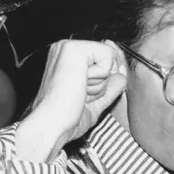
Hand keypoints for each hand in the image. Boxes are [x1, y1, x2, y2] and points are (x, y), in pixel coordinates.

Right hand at [16, 40, 126, 161]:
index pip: (103, 58)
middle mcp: (66, 49)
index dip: (106, 80)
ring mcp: (68, 47)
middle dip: (103, 84)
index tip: (83, 97)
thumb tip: (122, 75)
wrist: (51, 126)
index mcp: (67, 60)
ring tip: (79, 93)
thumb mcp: (95, 102)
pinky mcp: (74, 49)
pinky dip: (101, 78)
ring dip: (100, 84)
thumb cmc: (66, 120)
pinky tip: (81, 86)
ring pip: (110, 58)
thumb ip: (110, 87)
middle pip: (110, 59)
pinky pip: (108, 56)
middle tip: (80, 96)